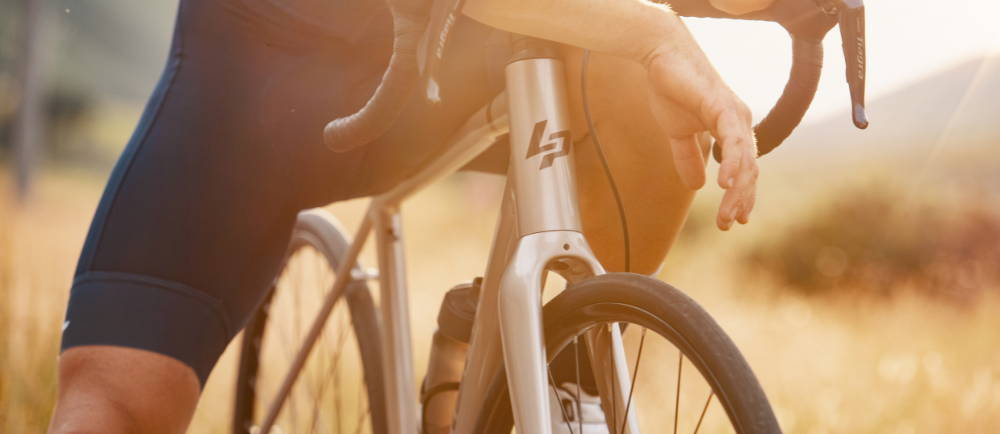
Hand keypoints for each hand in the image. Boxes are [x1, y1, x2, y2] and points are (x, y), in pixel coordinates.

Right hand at [644, 52, 758, 230]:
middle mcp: (739, 123)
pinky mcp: (722, 106)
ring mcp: (734, 114)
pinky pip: (732, 140)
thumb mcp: (678, 134)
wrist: (661, 57)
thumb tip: (697, 186)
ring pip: (744, 161)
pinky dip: (731, 164)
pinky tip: (724, 184)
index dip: (742, 196)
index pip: (743, 170)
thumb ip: (688, 158)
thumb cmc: (672, 89)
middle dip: (740, 201)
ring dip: (738, 191)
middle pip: (749, 170)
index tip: (735, 220)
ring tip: (728, 214)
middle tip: (727, 224)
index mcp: (732, 130)